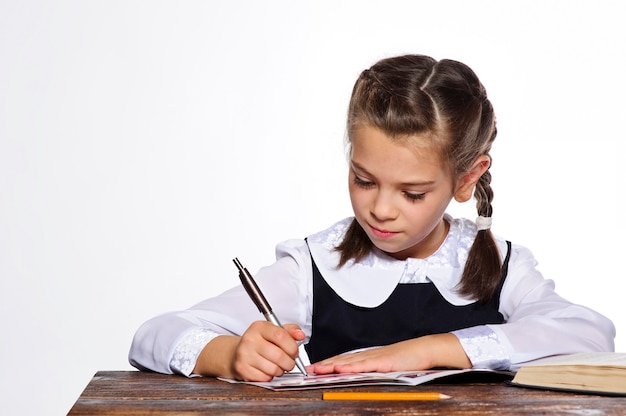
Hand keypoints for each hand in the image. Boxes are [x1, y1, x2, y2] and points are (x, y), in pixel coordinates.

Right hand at [193, 321, 304, 380]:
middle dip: (289, 362)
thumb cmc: (258, 342)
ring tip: (278, 366)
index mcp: (259, 327)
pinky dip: (270, 377)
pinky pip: (265, 378)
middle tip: (289, 362)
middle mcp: (249, 339)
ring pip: (273, 369)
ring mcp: (244, 355)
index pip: (281, 336)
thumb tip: (300, 335)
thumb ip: (289, 331)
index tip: (295, 351)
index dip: (292, 346)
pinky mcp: (242, 369)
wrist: (236, 353)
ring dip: (280, 371)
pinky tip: (267, 370)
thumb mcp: (272, 331)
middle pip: (279, 355)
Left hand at [308, 333, 470, 374]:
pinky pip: (364, 365)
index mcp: (368, 357)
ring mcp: (375, 358)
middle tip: (309, 369)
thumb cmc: (407, 358)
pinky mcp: (383, 362)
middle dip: (325, 364)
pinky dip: (351, 366)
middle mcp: (368, 355)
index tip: (314, 368)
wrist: (424, 349)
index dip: (328, 363)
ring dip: (332, 365)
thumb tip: (358, 374)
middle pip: (342, 359)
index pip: (344, 360)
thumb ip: (372, 368)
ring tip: (319, 369)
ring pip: (349, 361)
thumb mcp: (385, 364)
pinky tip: (341, 368)